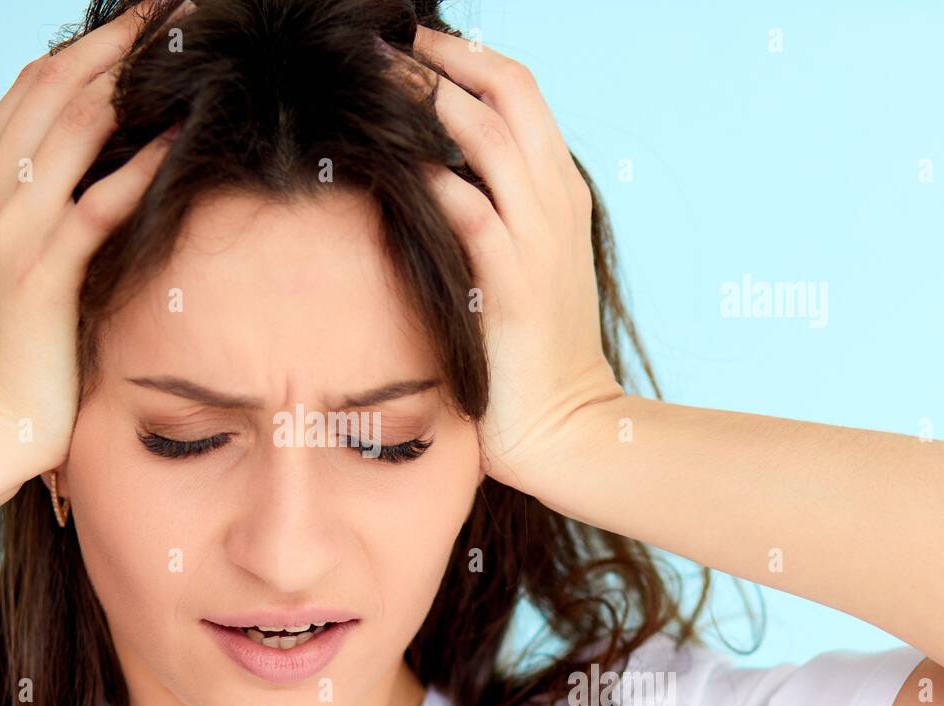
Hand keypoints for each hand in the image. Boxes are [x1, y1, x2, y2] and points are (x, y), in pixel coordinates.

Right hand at [0, 1, 194, 471]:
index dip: (91, 45)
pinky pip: (97, 203)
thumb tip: (94, 170)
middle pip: (57, 85)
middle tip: (173, 8)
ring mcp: (7, 228)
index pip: (34, 87)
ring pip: (76, 126)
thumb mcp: (2, 260)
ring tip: (188, 49)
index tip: (140, 21)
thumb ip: (31, 209)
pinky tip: (181, 136)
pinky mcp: (40, 274)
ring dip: (137, 80)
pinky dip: (142, 165)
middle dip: (119, 39)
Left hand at [385, 26, 624, 493]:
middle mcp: (554, 200)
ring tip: (379, 80)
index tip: (411, 44)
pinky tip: (395, 166)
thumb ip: (488, 212)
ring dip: (432, 101)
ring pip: (491, 137)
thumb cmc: (528, 348)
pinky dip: (435, 184)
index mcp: (557, 189)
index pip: (519, 92)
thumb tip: (428, 175)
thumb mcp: (518, 263)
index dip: (465, 57)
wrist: (564, 424)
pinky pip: (472, 214)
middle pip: (509, 92)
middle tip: (385, 43)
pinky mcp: (515, 284)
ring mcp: (539, 238)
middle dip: (446, 58)